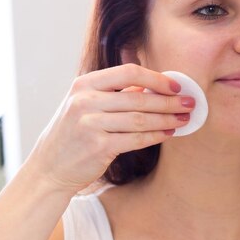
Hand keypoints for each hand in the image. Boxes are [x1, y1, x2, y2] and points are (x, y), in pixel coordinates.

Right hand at [23, 64, 194, 193]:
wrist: (49, 167)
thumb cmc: (75, 132)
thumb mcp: (87, 104)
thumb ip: (116, 92)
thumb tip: (155, 85)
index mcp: (84, 84)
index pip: (128, 72)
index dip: (156, 79)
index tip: (176, 86)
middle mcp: (85, 101)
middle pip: (139, 98)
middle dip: (170, 101)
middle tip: (190, 104)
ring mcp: (90, 124)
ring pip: (141, 119)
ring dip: (167, 119)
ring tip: (184, 119)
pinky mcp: (98, 147)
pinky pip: (136, 139)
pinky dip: (156, 136)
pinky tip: (169, 134)